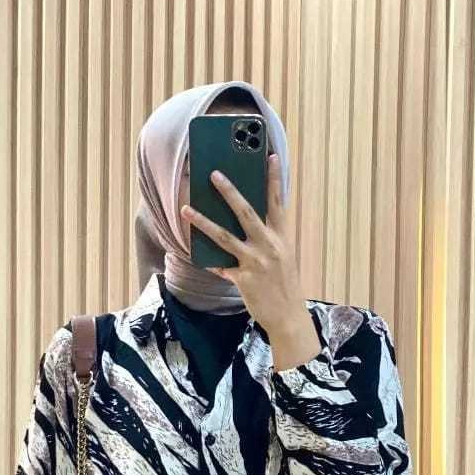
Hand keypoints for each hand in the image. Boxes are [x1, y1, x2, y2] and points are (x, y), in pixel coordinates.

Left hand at [179, 154, 320, 370]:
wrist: (288, 317)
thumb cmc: (285, 288)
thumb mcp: (283, 260)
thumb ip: (268, 242)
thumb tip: (247, 226)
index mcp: (281, 240)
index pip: (277, 203)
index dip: (274, 179)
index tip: (271, 157)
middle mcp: (269, 247)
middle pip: (246, 212)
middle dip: (229, 191)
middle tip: (214, 174)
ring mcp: (255, 262)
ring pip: (224, 236)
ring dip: (202, 220)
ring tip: (185, 208)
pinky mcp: (242, 278)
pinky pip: (220, 266)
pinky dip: (209, 261)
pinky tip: (195, 254)